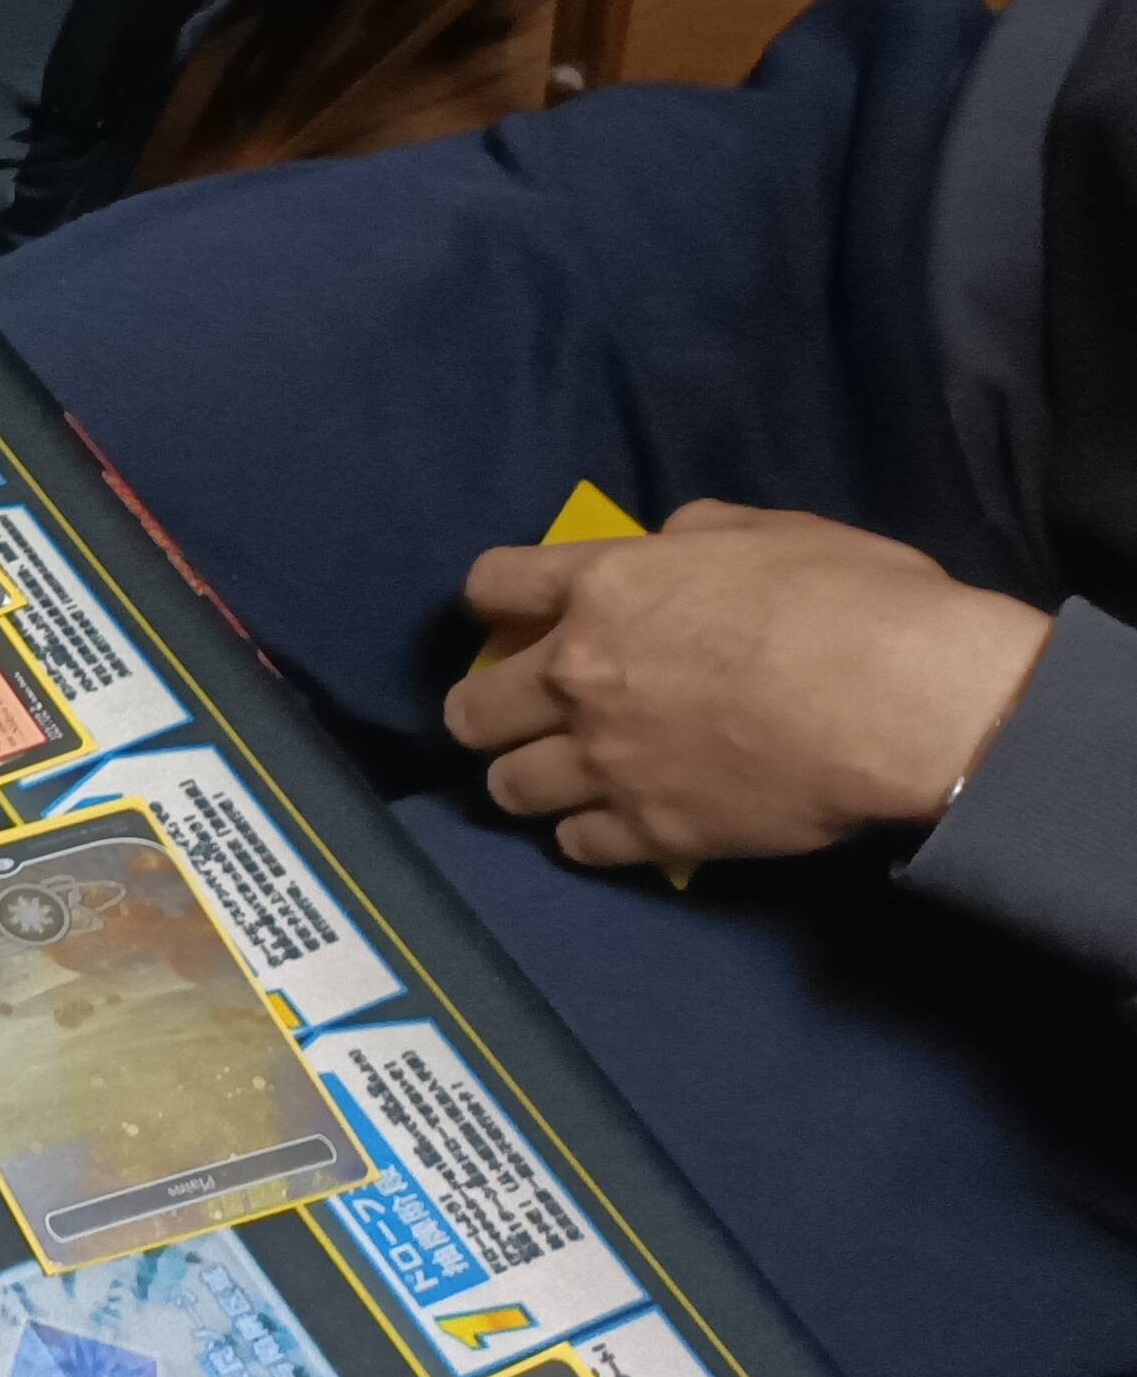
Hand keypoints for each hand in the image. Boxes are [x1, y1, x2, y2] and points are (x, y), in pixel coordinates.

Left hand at [444, 503, 1052, 868]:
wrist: (905, 705)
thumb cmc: (853, 600)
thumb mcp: (773, 532)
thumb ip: (698, 535)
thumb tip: (670, 541)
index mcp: (603, 588)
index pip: (490, 585)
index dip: (495, 600)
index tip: (510, 615)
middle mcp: (577, 676)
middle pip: (471, 709)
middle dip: (488, 710)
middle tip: (521, 715)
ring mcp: (605, 761)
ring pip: (508, 786)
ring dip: (527, 778)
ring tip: (560, 776)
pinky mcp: (648, 831)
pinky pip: (576, 844)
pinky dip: (588, 835)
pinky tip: (615, 824)